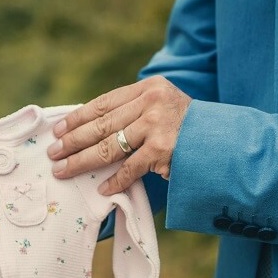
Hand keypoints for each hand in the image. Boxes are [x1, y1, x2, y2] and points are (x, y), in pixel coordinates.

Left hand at [47, 76, 191, 194]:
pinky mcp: (163, 150)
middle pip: (101, 125)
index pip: (103, 103)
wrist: (224, 143)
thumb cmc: (186, 128)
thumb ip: (132, 111)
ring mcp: (157, 125)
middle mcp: (152, 102)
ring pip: (108, 147)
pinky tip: (101, 189)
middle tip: (53, 153)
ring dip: (82, 161)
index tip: (58, 130)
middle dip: (72, 141)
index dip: (77, 118)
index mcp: (148, 88)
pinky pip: (130, 168)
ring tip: (63, 170)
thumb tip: (88, 128)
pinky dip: (115, 181)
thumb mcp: (162, 106)